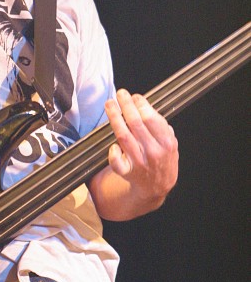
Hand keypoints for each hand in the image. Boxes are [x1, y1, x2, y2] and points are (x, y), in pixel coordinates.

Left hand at [105, 89, 178, 207]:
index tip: (135, 96)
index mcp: (166, 143)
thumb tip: (146, 106)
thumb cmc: (162, 160)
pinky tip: (112, 144)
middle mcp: (153, 152)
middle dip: (126, 105)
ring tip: (110, 104)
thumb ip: (161, 127)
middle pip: (135, 123)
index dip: (141, 104)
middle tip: (120, 94)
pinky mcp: (127, 172)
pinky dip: (113, 152)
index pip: (151, 118)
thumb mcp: (170, 143)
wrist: (157, 186)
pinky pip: (116, 162)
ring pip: (123, 136)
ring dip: (115, 117)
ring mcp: (139, 162)